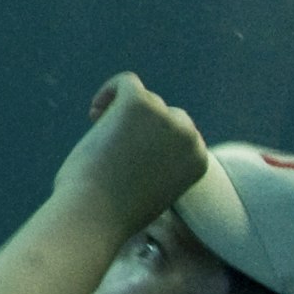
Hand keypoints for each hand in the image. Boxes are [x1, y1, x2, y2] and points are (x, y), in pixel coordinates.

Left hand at [52, 73, 210, 233]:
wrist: (96, 212)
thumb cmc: (113, 210)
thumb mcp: (149, 190)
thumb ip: (157, 164)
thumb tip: (143, 140)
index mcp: (198, 161)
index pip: (179, 135)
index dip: (151, 141)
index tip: (129, 155)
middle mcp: (189, 137)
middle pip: (165, 114)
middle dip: (140, 126)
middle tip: (112, 144)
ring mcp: (166, 118)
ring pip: (145, 100)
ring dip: (121, 113)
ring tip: (100, 135)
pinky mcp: (140, 103)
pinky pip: (128, 81)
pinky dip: (110, 91)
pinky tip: (95, 113)